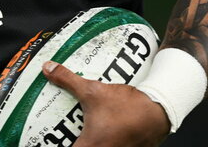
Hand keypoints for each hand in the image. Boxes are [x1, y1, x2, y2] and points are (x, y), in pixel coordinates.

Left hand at [42, 61, 169, 145]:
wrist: (159, 110)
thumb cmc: (126, 105)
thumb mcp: (93, 90)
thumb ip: (67, 80)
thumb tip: (48, 68)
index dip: (56, 145)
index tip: (49, 139)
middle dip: (70, 141)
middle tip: (61, 133)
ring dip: (87, 142)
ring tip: (78, 132)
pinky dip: (102, 141)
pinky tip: (99, 132)